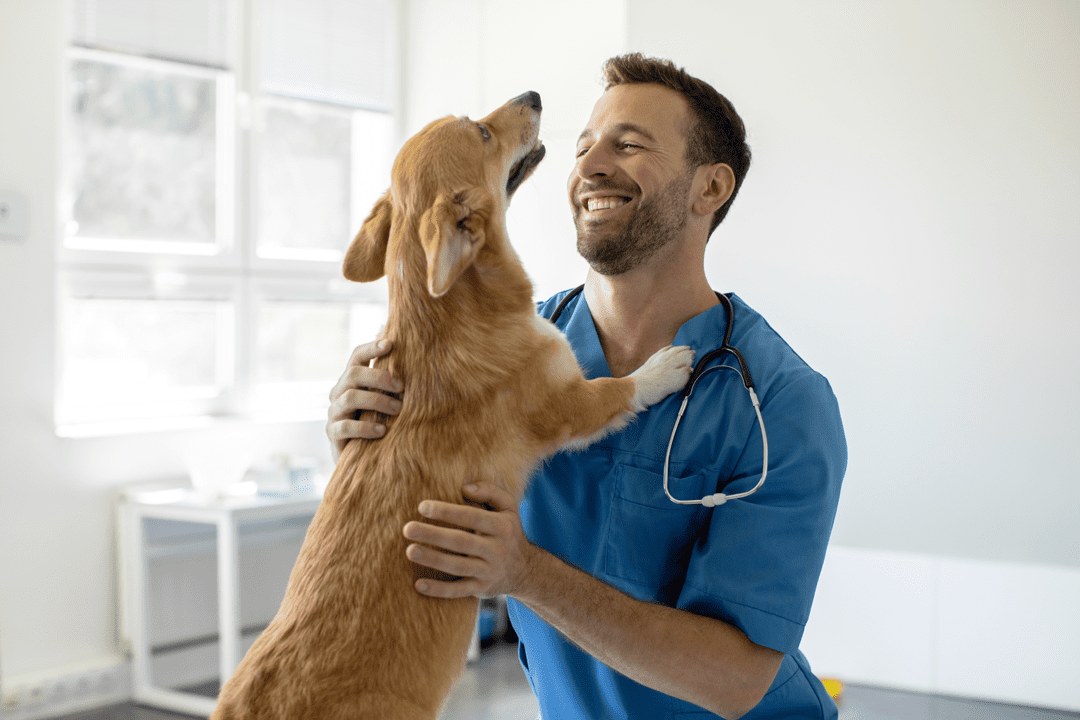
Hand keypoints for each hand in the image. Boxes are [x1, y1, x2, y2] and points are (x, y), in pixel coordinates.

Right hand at [326, 339, 403, 462]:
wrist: (362, 456)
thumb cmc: (378, 421)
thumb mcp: (385, 401)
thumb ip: (393, 385)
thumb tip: (421, 367)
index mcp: (351, 380)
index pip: (357, 356)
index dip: (372, 348)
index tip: (391, 343)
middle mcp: (339, 392)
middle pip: (353, 374)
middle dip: (379, 377)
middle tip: (401, 386)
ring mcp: (334, 412)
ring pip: (350, 398)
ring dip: (376, 401)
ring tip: (397, 410)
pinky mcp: (333, 433)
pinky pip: (345, 426)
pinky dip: (365, 427)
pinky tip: (382, 431)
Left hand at [402, 482, 536, 599]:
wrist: (525, 570)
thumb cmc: (508, 531)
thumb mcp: (509, 508)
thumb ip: (491, 491)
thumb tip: (466, 487)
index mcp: (502, 526)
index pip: (472, 516)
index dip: (447, 511)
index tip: (422, 507)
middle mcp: (497, 549)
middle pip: (461, 541)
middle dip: (433, 535)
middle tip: (408, 528)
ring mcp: (489, 571)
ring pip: (458, 566)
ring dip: (433, 559)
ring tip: (410, 551)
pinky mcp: (482, 589)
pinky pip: (459, 591)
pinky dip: (439, 590)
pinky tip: (419, 584)